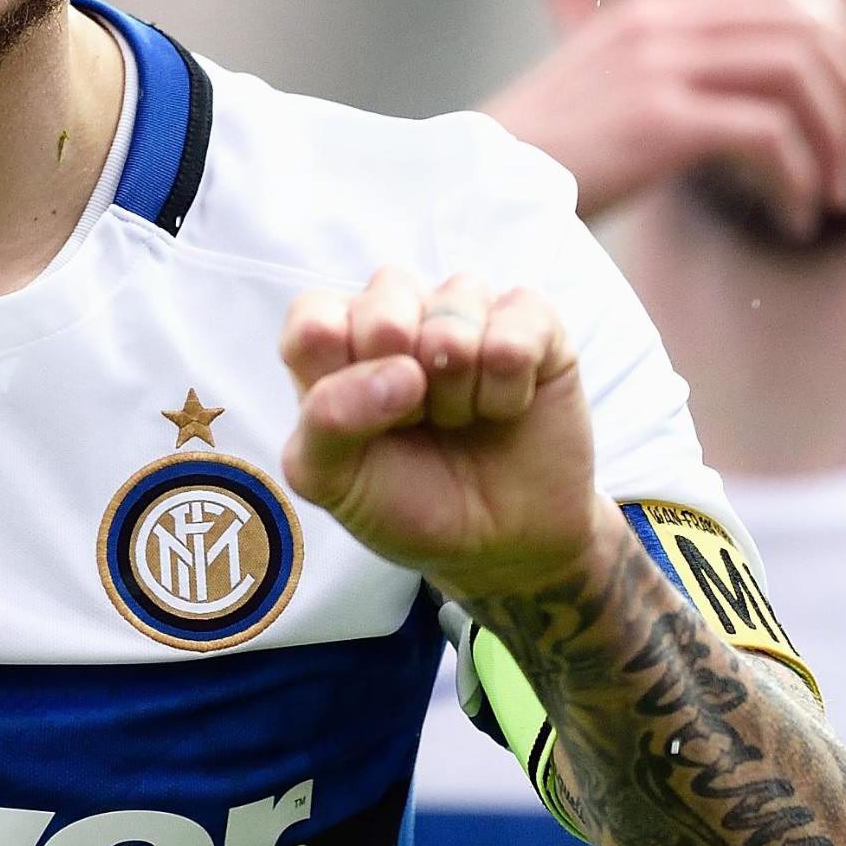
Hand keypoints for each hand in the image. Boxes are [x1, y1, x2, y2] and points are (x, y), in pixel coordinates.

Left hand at [279, 267, 607, 601]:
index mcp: (335, 340)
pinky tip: (505, 408)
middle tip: (418, 420)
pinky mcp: (531, 322)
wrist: (502, 544)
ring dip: (460, 390)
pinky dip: (509, 387)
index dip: (339, 374)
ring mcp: (465, 310)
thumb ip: (325, 421)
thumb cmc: (408, 502)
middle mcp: (398, 311)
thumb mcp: (334, 482)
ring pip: (454, 314)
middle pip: (385, 302)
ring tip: (461, 417)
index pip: (315, 319)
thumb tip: (400, 372)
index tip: (363, 421)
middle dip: (404, 382)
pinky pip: (519, 326)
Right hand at [484, 0, 845, 229]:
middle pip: (804, 31)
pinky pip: (768, 136)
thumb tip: (745, 81)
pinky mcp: (658, 122)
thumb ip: (668, 65)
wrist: (476, 183)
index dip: (843, 31)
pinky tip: (798, 219)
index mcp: (651, 9)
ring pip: (798, 78)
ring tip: (838, 194)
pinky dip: (801, 181)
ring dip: (839, 141)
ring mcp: (658, 68)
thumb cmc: (544, 153)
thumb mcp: (607, 86)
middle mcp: (659, 25)